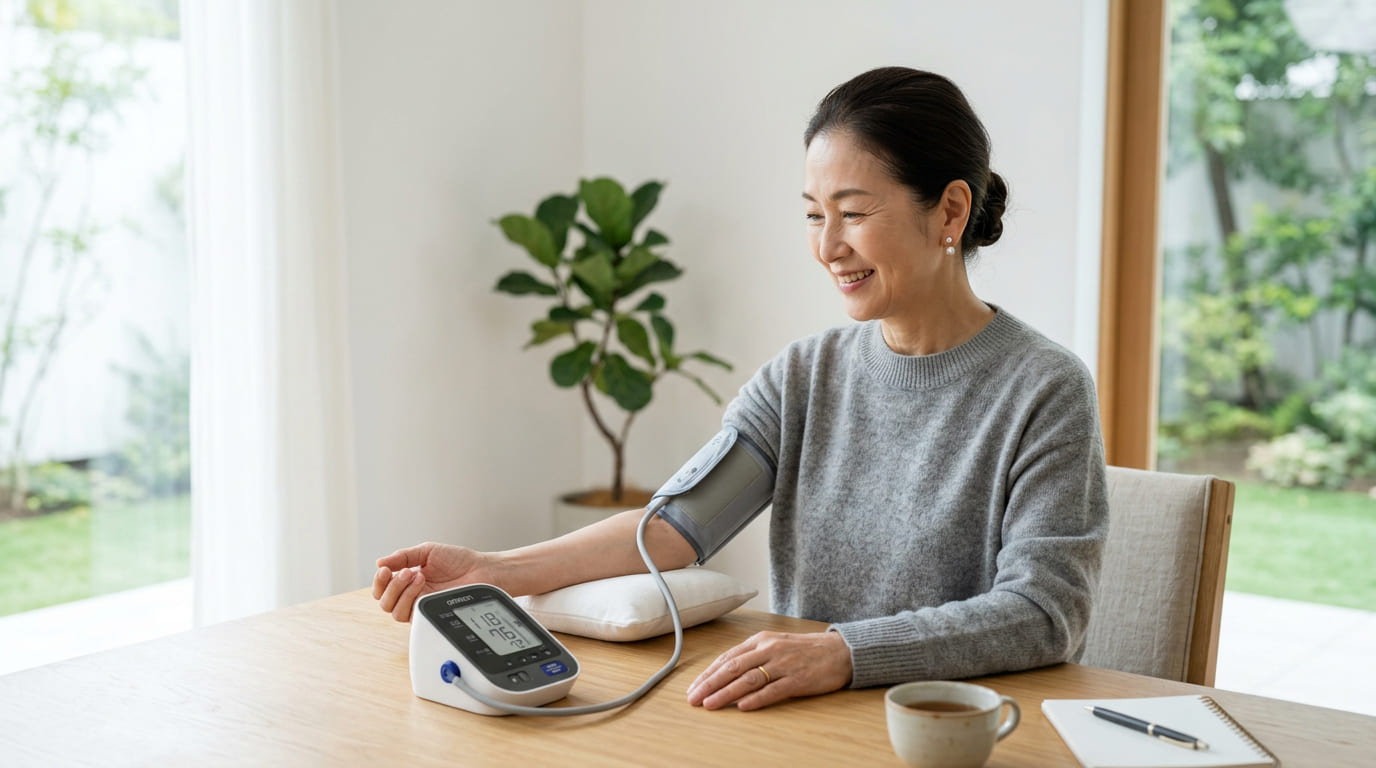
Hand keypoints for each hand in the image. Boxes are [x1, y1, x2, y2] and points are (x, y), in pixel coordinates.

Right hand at [372, 542, 494, 621]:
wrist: (481, 570)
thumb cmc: (459, 561)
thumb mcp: (427, 551)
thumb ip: (403, 556)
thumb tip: (379, 563)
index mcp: (408, 581)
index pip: (383, 588)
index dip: (379, 581)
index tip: (385, 570)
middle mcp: (412, 596)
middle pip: (384, 602)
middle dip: (390, 586)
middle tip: (406, 571)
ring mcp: (421, 607)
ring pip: (395, 612)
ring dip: (401, 592)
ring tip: (417, 575)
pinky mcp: (430, 615)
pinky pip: (411, 615)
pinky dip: (411, 598)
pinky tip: (422, 584)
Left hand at [685, 630, 852, 710]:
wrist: (840, 651)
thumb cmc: (805, 650)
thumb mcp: (776, 644)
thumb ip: (752, 655)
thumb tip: (724, 672)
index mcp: (761, 640)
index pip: (728, 658)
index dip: (708, 674)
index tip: (693, 687)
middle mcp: (769, 649)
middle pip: (733, 668)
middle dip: (710, 684)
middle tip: (694, 699)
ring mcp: (784, 664)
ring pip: (748, 679)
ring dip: (726, 693)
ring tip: (710, 704)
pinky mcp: (798, 679)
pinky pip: (773, 690)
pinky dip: (756, 698)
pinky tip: (742, 706)